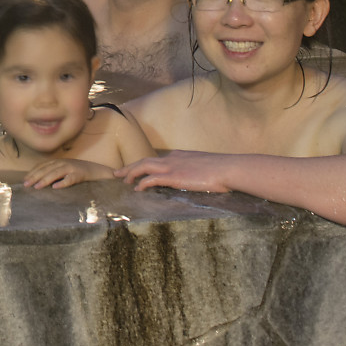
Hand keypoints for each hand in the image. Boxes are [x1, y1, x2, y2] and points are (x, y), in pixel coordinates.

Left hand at [23, 157, 103, 188]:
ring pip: (56, 173)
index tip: (24, 180)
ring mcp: (71, 168)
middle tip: (26, 185)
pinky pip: (70, 179)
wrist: (96, 170)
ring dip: (45, 180)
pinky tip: (55, 187)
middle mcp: (63, 163)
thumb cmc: (77, 172)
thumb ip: (53, 173)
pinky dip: (62, 183)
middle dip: (35, 176)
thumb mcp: (64, 169)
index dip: (33, 172)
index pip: (42, 166)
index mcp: (58, 162)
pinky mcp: (80, 175)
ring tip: (37, 186)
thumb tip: (37, 181)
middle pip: (46, 169)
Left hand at [113, 151, 239, 193]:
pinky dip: (142, 183)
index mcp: (180, 156)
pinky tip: (137, 189)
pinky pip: (151, 179)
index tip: (137, 170)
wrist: (228, 169)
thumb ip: (198, 172)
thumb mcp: (206, 168)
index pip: (157, 160)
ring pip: (143, 166)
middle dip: (130, 167)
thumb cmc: (223, 171)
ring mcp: (173, 166)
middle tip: (118, 173)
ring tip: (122, 180)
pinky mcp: (174, 177)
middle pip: (145, 160)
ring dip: (131, 173)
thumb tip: (199, 180)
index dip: (144, 165)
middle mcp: (173, 158)